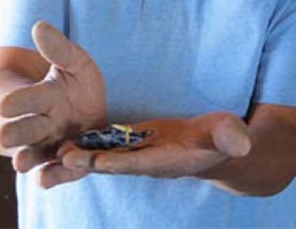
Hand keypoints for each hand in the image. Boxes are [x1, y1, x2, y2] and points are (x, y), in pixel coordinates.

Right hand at [0, 22, 106, 185]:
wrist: (89, 109)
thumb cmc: (76, 84)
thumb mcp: (75, 63)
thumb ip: (59, 49)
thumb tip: (39, 25)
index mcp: (42, 97)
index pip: (27, 99)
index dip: (19, 102)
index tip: (7, 104)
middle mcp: (42, 124)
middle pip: (26, 130)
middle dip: (17, 132)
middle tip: (7, 134)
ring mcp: (52, 144)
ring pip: (36, 154)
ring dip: (29, 158)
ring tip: (20, 163)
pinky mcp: (68, 161)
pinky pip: (58, 171)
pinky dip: (52, 176)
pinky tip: (45, 180)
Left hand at [55, 112, 251, 184]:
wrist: (214, 144)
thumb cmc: (224, 138)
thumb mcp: (229, 133)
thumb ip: (232, 137)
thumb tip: (243, 143)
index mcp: (169, 160)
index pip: (142, 162)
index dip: (120, 162)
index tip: (99, 161)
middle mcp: (147, 161)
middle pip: (114, 163)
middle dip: (89, 162)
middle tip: (62, 159)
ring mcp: (138, 154)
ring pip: (104, 156)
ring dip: (80, 156)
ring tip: (52, 153)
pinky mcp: (132, 144)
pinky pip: (105, 145)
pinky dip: (85, 144)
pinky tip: (61, 140)